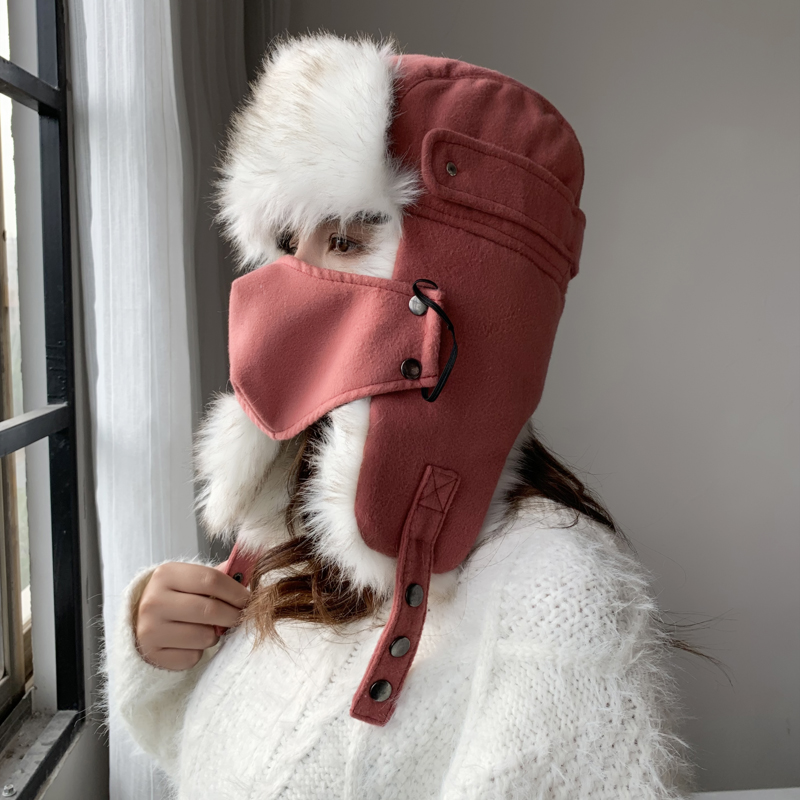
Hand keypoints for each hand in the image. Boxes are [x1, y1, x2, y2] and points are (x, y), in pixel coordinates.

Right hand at [134, 562, 249, 670]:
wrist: (140, 621)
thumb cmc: (176, 596)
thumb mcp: (190, 579)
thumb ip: (217, 576)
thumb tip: (248, 572)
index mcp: (166, 575)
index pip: (211, 580)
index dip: (236, 591)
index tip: (249, 599)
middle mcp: (154, 601)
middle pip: (210, 610)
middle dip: (234, 615)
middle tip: (240, 617)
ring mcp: (150, 630)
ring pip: (205, 636)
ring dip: (215, 635)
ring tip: (207, 628)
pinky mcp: (152, 654)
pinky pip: (192, 657)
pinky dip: (198, 652)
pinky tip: (189, 643)